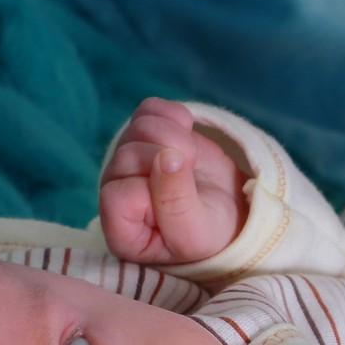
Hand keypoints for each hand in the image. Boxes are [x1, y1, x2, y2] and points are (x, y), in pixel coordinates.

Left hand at [98, 98, 248, 265]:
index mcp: (121, 229)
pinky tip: (189, 135)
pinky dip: (175, 116)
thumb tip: (167, 155)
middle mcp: (116, 191)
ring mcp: (127, 160)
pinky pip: (150, 109)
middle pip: (129, 155)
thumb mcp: (194, 232)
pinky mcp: (144, 134)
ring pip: (139, 127)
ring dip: (174, 136)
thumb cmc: (207, 235)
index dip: (152, 192)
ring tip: (192, 160)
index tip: (181, 203)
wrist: (229, 216)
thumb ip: (176, 201)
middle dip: (168, 159)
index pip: (118, 196)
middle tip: (193, 178)